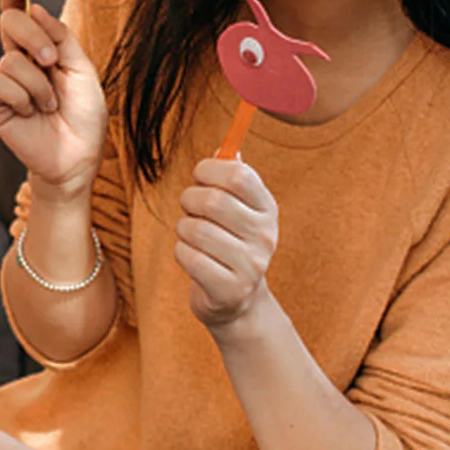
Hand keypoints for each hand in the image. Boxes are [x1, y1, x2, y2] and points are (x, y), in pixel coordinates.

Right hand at [0, 0, 108, 193]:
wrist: (77, 156)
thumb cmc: (83, 116)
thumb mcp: (82, 69)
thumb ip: (60, 38)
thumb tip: (37, 9)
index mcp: (40, 48)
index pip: (20, 13)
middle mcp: (19, 60)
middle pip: (9, 23)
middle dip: (31, 35)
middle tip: (51, 60)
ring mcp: (5, 82)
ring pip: (10, 59)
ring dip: (39, 84)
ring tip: (50, 105)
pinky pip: (1, 83)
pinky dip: (24, 98)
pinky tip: (33, 113)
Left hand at [174, 157, 278, 330]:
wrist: (236, 299)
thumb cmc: (227, 241)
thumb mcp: (234, 208)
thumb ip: (230, 177)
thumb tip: (225, 150)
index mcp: (267, 208)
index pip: (239, 175)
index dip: (210, 170)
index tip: (199, 177)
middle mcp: (265, 235)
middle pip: (213, 201)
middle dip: (189, 200)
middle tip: (190, 210)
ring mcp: (251, 265)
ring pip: (196, 229)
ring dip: (183, 229)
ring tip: (193, 236)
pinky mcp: (230, 289)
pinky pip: (188, 256)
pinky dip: (181, 253)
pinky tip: (193, 258)